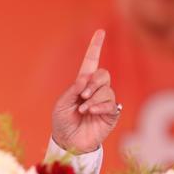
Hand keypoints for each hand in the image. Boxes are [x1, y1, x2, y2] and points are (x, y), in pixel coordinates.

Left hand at [51, 29, 119, 153]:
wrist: (68, 142)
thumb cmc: (62, 122)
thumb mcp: (62, 104)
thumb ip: (73, 90)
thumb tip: (85, 79)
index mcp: (82, 84)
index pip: (91, 62)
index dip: (95, 47)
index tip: (100, 32)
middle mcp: (95, 90)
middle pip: (104, 74)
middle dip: (93, 82)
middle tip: (83, 94)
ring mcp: (104, 102)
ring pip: (107, 90)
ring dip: (94, 98)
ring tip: (83, 110)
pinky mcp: (111, 114)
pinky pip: (111, 104)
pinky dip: (100, 106)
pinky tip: (91, 112)